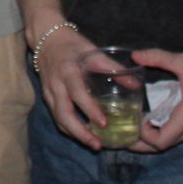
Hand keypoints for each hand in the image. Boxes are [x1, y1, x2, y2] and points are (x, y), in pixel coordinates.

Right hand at [33, 26, 108, 150]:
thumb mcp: (93, 52)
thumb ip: (113, 68)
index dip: (89, 109)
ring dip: (75, 134)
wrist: (45, 38)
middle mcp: (56, 85)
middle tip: (98, 145)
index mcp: (68, 71)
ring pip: (58, 119)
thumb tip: (136, 85)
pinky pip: (56, 116)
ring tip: (93, 144)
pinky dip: (68, 128)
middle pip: (63, 114)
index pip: (77, 94)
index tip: (104, 123)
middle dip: (80, 132)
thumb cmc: (72, 45)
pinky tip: (82, 135)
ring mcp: (49, 92)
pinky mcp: (46, 97)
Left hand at [129, 48, 182, 152]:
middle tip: (126, 133)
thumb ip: (158, 57)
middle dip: (144, 142)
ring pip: (175, 141)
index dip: (144, 135)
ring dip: (156, 136)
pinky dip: (169, 131)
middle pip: (165, 145)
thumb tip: (134, 55)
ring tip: (139, 125)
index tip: (135, 120)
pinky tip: (159, 119)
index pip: (162, 141)